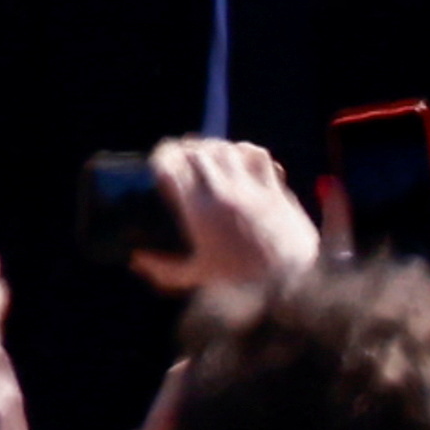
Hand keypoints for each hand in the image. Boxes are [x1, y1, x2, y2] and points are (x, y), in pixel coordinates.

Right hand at [131, 133, 316, 293]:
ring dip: (211, 147)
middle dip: (183, 149)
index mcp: (200, 211)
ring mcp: (252, 189)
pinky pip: (258, 155)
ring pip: (226, 148)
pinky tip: (238, 157)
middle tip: (177, 156)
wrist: (293, 283)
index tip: (156, 163)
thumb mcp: (197, 277)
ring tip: (205, 154)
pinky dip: (244, 150)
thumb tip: (136, 261)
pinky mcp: (274, 189)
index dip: (161, 157)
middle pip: (197, 152)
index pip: (173, 167)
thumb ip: (163, 269)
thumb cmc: (242, 283)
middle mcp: (224, 193)